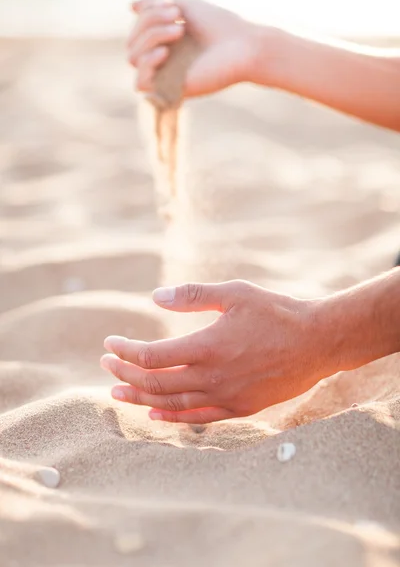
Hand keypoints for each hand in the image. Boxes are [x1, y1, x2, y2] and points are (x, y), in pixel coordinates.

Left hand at [101, 280, 331, 423]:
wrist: (318, 342)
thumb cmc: (277, 313)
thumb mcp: (235, 293)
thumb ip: (192, 295)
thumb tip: (154, 297)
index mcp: (207, 347)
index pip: (151, 356)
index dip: (125, 351)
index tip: (109, 344)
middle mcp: (212, 378)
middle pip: (155, 383)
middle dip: (126, 374)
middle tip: (107, 366)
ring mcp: (226, 398)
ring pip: (172, 404)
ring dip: (141, 398)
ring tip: (118, 392)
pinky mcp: (240, 408)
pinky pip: (198, 419)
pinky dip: (172, 417)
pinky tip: (155, 413)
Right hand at [127, 0, 265, 96]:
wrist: (243, 48)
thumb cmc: (220, 26)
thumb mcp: (186, 6)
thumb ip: (157, 6)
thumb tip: (130, 7)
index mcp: (165, 42)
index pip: (137, 30)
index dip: (148, 13)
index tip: (173, 5)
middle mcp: (163, 61)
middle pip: (131, 43)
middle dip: (149, 22)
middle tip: (177, 17)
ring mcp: (166, 76)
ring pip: (133, 57)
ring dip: (151, 37)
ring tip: (179, 30)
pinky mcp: (171, 90)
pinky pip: (140, 83)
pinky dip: (147, 63)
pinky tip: (165, 53)